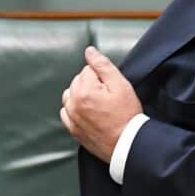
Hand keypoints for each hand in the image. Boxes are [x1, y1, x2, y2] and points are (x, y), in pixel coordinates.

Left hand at [60, 46, 141, 162]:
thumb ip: (103, 65)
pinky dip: (75, 108)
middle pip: (78, 81)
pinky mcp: (72, 128)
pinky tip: (90, 113)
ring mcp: (71, 117)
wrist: (127, 144)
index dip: (104, 77)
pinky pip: (67, 111)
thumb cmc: (127, 115)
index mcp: (83, 90)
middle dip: (92, 85)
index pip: (88, 69)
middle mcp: (73, 103)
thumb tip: (89, 51)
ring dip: (83, 95)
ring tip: (100, 104)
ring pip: (71, 95)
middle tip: (109, 98)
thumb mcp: (121, 85)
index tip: (112, 89)